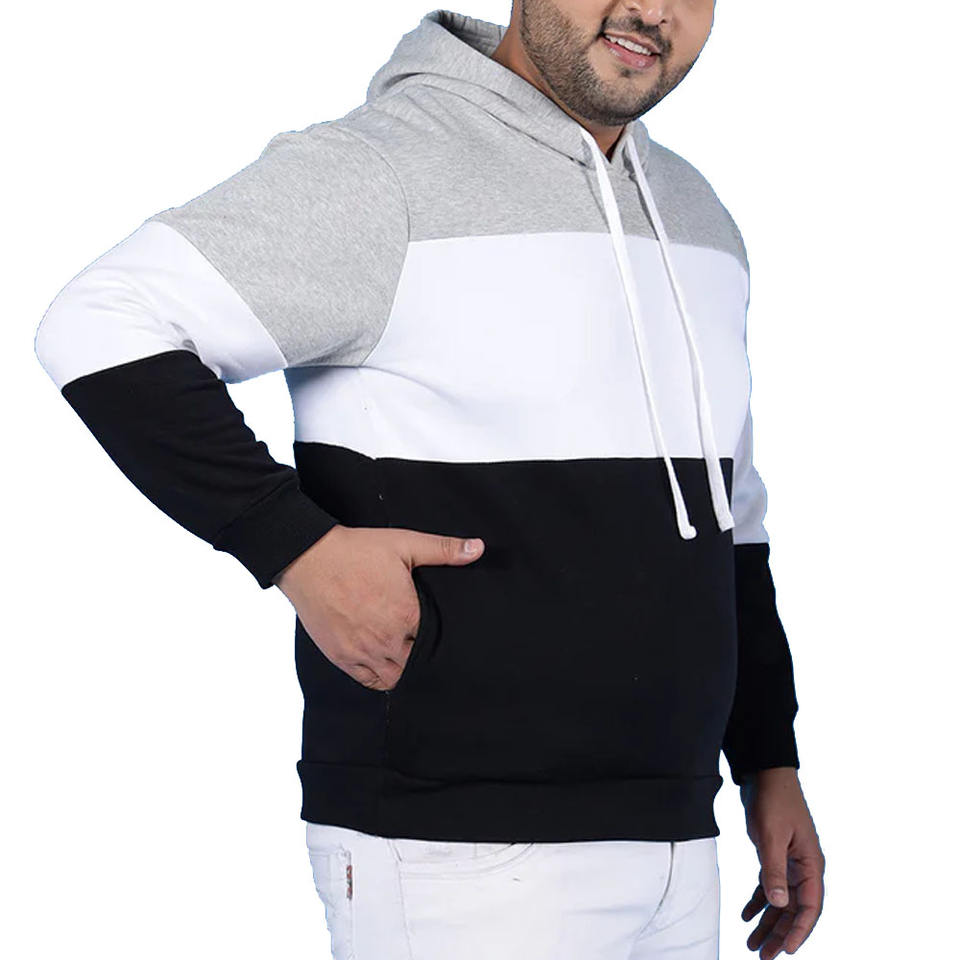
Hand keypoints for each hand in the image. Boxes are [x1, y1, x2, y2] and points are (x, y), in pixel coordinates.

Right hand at [273, 525, 484, 690]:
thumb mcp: (405, 543)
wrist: (308, 557)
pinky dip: (380, 676)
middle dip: (424, 654)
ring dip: (404, 668)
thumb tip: (478, 548)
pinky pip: (368, 681)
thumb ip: (443, 549)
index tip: (439, 629)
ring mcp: (361, 651)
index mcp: (406, 614)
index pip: (435, 639)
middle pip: (418, 662)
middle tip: (426, 644)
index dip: (441, 636)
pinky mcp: (341, 656)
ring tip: (407, 654)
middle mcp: (386, 639)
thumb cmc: (356, 550)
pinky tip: (386, 664)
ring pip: (395, 677)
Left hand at [738, 767, 824, 958]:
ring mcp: (790, 863)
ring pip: (780, 902)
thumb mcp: (771, 836)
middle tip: (762, 957)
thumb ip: (773, 870)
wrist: (765, 773)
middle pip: (794, 910)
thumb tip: (778, 904)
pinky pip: (769, 886)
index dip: (799, 931)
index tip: (785, 951)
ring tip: (751, 944)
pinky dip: (758, 902)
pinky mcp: (775, 856)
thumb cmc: (774, 801)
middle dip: (779, 935)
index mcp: (811, 865)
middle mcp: (804, 868)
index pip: (810, 908)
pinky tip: (746, 916)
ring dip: (767, 923)